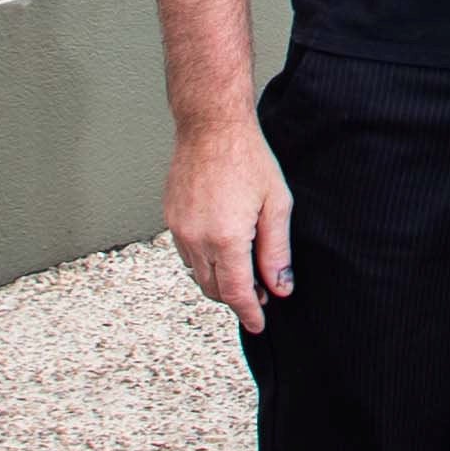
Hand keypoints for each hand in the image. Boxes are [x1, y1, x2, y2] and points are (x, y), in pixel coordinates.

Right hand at [165, 108, 295, 331]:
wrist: (211, 126)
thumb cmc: (247, 158)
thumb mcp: (275, 205)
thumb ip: (277, 252)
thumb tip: (279, 287)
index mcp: (226, 239)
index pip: (236, 294)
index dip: (249, 313)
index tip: (259, 324)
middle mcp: (196, 239)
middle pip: (215, 289)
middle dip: (237, 299)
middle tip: (260, 294)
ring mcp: (179, 229)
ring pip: (198, 274)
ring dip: (220, 281)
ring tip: (244, 272)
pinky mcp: (170, 218)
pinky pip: (186, 254)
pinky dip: (204, 262)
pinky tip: (223, 250)